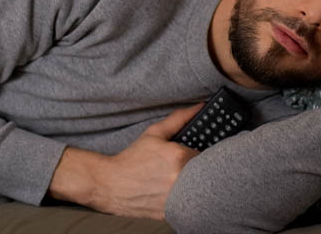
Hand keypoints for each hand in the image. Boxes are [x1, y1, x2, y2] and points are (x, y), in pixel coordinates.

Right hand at [48, 103, 203, 219]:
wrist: (111, 185)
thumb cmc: (131, 160)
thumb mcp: (153, 134)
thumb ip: (178, 119)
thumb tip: (198, 107)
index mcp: (179, 156)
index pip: (209, 155)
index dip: (203, 155)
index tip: (195, 156)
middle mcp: (180, 178)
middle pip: (205, 174)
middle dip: (198, 171)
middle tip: (184, 170)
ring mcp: (177, 198)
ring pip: (198, 190)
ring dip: (192, 186)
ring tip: (174, 181)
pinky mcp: (173, 212)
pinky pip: (190, 205)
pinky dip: (185, 200)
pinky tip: (169, 193)